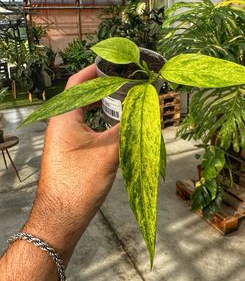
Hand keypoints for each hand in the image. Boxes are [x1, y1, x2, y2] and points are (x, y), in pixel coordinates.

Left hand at [23, 64, 118, 260]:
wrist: (61, 217)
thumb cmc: (80, 183)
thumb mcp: (109, 152)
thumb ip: (128, 128)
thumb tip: (147, 110)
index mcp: (64, 118)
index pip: (77, 84)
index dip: (94, 71)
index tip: (113, 64)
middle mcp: (60, 125)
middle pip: (80, 97)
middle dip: (100, 87)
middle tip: (122, 81)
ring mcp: (63, 139)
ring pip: (83, 114)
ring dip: (99, 105)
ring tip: (121, 99)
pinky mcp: (69, 152)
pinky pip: (85, 128)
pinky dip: (98, 122)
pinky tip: (113, 125)